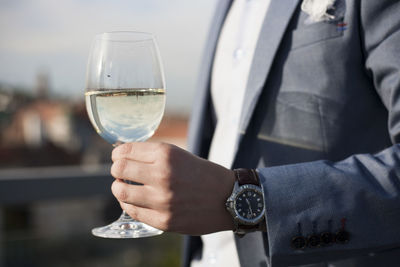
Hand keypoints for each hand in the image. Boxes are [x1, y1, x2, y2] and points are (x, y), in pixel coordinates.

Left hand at [110, 142, 235, 234]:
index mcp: (167, 154)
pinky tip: (136, 200)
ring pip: (121, 191)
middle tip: (122, 172)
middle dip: (117, 169)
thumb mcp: (179, 155)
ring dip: (119, 188)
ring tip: (126, 187)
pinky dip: (130, 204)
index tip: (119, 157)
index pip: (125, 151)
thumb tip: (123, 155)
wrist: (228, 198)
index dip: (118, 154)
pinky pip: (132, 211)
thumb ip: (152, 155)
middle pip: (119, 169)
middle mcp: (163, 175)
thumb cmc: (202, 174)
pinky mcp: (164, 220)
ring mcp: (162, 200)